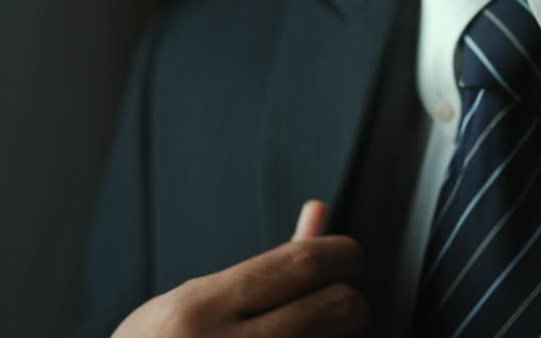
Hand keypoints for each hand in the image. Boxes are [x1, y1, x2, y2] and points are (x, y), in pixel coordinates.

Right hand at [111, 201, 367, 336]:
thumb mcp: (189, 305)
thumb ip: (259, 269)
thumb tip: (319, 215)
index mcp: (203, 308)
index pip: (304, 263)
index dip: (343, 255)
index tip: (347, 259)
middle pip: (339, 308)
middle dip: (351, 304)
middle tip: (338, 307)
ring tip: (311, 333)